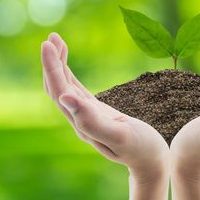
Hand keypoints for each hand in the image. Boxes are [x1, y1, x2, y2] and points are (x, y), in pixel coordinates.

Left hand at [41, 32, 169, 181]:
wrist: (152, 162)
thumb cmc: (141, 149)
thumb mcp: (120, 136)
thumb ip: (91, 120)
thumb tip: (64, 98)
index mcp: (81, 123)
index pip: (59, 91)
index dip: (52, 68)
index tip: (47, 44)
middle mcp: (79, 119)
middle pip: (57, 87)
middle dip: (51, 61)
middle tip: (51, 37)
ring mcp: (85, 114)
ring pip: (64, 85)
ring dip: (57, 63)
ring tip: (55, 40)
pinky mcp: (95, 111)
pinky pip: (75, 87)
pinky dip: (68, 71)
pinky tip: (65, 59)